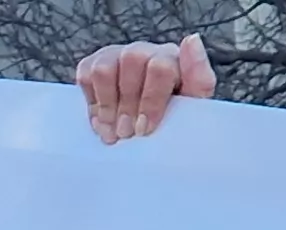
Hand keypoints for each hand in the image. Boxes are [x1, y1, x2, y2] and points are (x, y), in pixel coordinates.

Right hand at [76, 34, 213, 143]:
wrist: (148, 131)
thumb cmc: (173, 118)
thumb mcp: (194, 105)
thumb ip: (199, 77)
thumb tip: (191, 40)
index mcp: (173, 59)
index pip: (160, 66)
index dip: (150, 99)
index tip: (144, 129)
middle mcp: (145, 51)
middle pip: (132, 61)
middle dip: (127, 105)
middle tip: (126, 133)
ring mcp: (118, 55)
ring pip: (104, 69)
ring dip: (107, 105)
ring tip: (112, 131)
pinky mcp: (95, 64)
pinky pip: (85, 76)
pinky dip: (92, 103)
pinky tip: (103, 120)